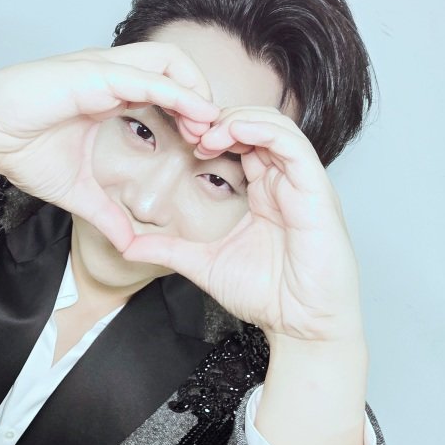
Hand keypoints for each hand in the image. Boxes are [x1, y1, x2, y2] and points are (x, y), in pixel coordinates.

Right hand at [0, 43, 220, 250]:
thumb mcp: (77, 192)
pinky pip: (146, 76)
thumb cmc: (20, 149)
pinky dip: (176, 92)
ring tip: (208, 124)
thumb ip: (107, 215)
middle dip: (203, 96)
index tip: (203, 148)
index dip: (191, 114)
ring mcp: (104, 69)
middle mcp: (113, 75)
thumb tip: (129, 246)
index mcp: (111, 94)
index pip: (167, 90)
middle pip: (177, 66)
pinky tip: (195, 113)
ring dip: (196, 88)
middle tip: (213, 136)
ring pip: (169, 60)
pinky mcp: (94, 72)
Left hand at [122, 106, 365, 342]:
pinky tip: (232, 132)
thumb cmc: (267, 296)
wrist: (302, 325)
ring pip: (274, 126)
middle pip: (255, 125)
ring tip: (206, 131)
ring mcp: (302, 183)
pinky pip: (293, 145)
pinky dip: (262, 130)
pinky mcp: (316, 189)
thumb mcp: (204, 264)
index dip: (210, 132)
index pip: (239, 142)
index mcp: (264, 192)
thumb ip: (169, 250)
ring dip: (238, 119)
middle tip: (187, 129)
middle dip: (219, 119)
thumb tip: (127, 246)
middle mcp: (284, 182)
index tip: (180, 139)